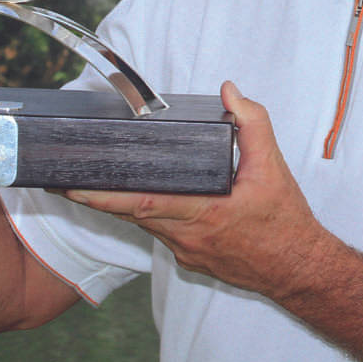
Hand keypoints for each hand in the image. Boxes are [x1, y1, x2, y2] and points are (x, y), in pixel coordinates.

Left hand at [62, 81, 333, 300]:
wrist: (298, 268)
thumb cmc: (284, 222)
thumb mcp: (273, 167)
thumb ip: (253, 124)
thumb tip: (230, 93)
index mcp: (203, 214)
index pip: (143, 203)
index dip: (105, 194)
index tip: (75, 184)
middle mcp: (187, 237)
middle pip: (130, 214)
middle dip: (96, 196)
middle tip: (64, 178)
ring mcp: (185, 251)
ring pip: (142, 224)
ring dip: (117, 205)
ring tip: (90, 182)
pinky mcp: (189, 258)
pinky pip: (157, 232)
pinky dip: (143, 215)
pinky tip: (137, 197)